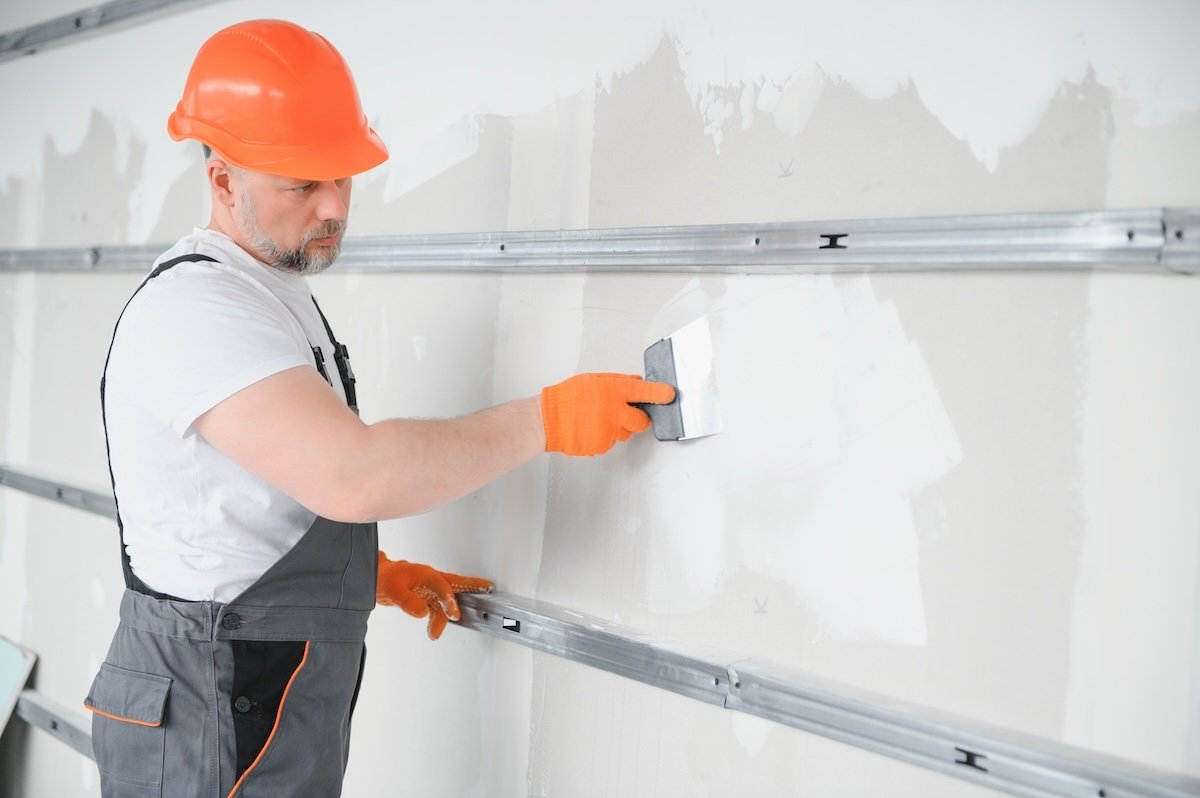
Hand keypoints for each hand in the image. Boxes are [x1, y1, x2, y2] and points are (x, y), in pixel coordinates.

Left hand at [376, 553, 493, 639]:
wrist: (378, 578)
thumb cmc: (384, 578)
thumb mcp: (392, 590)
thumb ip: (407, 600)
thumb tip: (422, 611)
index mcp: (425, 574)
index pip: (442, 585)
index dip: (449, 599)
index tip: (453, 613)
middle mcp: (431, 580)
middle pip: (455, 584)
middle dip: (472, 586)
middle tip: (486, 588)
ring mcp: (430, 589)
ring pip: (446, 600)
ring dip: (446, 614)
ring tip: (436, 632)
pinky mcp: (427, 598)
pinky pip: (437, 609)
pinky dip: (438, 620)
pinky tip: (435, 630)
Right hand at [540, 373, 674, 455]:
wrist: (548, 420)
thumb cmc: (568, 397)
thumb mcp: (595, 380)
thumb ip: (619, 383)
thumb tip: (638, 383)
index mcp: (614, 392)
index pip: (645, 392)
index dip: (660, 393)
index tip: (670, 395)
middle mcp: (614, 412)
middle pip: (642, 422)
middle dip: (638, 419)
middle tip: (626, 414)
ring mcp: (609, 432)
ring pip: (625, 433)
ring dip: (618, 427)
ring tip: (598, 419)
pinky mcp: (601, 446)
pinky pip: (610, 442)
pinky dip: (604, 436)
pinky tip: (591, 428)